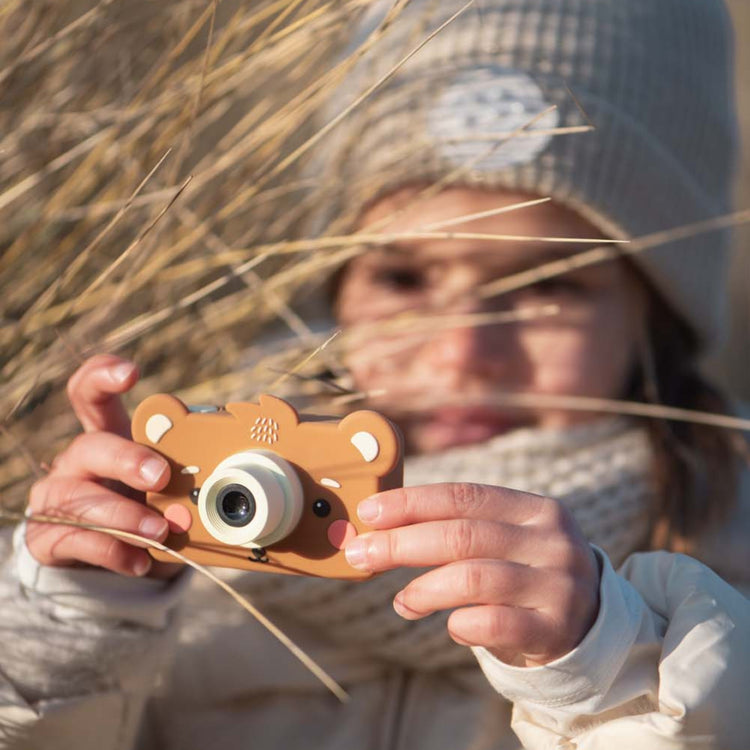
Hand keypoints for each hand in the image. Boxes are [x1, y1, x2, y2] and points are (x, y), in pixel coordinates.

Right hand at [26, 354, 180, 578]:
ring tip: (160, 531)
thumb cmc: (145, 506)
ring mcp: (57, 498)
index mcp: (106, 437)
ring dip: (126, 516)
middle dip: (127, 459)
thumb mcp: (164, 488)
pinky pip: (77, 541)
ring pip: (81, 499)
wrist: (112, 554)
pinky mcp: (48, 537)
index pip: (89, 395)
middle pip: (90, 446)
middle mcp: (77, 462)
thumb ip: (183, 482)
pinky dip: (114, 552)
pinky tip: (141, 560)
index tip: (131, 373)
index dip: (102, 376)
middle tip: (161, 475)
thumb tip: (217, 487)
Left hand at [345, 483, 600, 666]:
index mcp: (534, 508)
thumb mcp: (502, 541)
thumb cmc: (522, 574)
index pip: (464, 496)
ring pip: (473, 578)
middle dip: (401, 544)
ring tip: (402, 602)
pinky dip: (461, 623)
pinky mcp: (556, 629)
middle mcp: (550, 541)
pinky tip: (451, 625)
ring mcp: (558, 585)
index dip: (411, 503)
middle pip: (462, 535)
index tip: (368, 513)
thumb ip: (453, 530)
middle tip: (360, 553)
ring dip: (424, 589)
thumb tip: (373, 529)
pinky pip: (494, 624)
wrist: (587, 626)